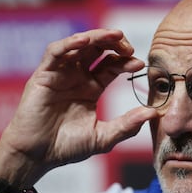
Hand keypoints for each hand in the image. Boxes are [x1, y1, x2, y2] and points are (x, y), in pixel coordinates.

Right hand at [0, 29, 157, 187]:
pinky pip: (55, 53)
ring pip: (79, 45)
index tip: (140, 63)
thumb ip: (127, 125)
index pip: (111, 66)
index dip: (125, 62)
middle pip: (97, 50)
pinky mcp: (43, 75)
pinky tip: (85, 41)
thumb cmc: (68, 147)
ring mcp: (60, 74)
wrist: (38, 157)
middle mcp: (77, 77)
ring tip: (115, 35)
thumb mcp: (103, 137)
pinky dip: (69, 44)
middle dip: (114, 44)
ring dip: (96, 37)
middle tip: (129, 47)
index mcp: (92, 88)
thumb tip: (153, 113)